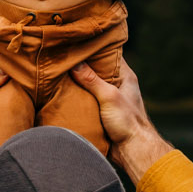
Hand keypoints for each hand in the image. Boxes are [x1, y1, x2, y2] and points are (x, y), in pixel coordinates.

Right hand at [71, 58, 174, 181]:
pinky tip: (64, 93)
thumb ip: (92, 80)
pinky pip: (87, 100)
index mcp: (125, 76)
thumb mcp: (109, 96)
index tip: (79, 41)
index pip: (110, 55)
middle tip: (64, 56)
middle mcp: (118, 85)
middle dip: (82, 65)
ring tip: (60, 73)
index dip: (96, 48)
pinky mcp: (102, 113)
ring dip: (78, 83)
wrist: (132, 150)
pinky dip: (78, 97)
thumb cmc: (128, 122)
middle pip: (97, 70)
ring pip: (91, 86)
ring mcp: (110, 99)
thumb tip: (75, 64)